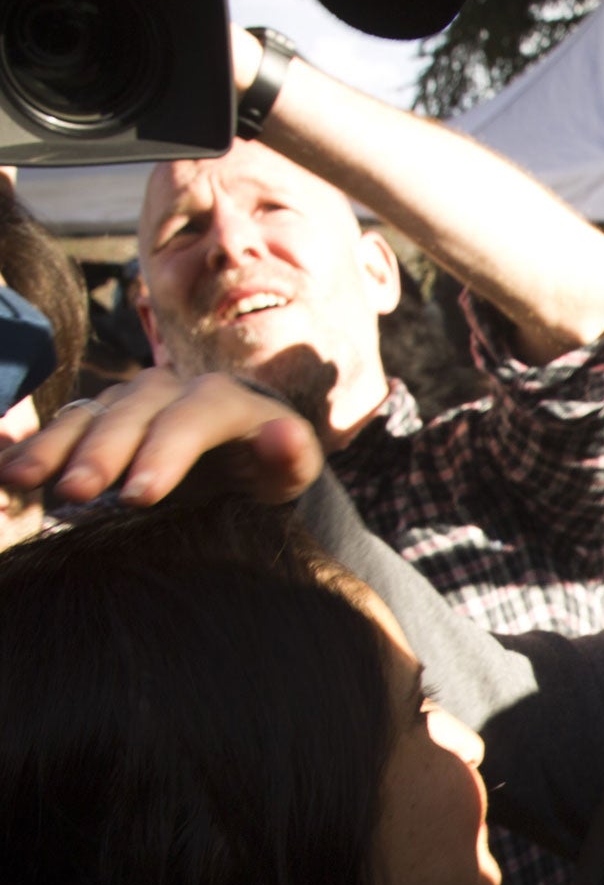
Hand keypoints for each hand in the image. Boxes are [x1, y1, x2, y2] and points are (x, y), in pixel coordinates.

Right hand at [0, 368, 324, 506]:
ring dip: (56, 447)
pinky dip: (34, 448)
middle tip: (79, 493)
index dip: (165, 452)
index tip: (140, 495)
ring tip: (25, 481)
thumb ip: (293, 454)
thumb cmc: (269, 472)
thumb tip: (284, 432)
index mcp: (226, 399)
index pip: (193, 417)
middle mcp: (172, 389)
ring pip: (90, 414)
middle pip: (133, 413)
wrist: (242, 459)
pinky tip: (8, 475)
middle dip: (103, 452)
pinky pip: (62, 427)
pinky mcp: (100, 417)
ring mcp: (131, 400)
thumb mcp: (292, 471)